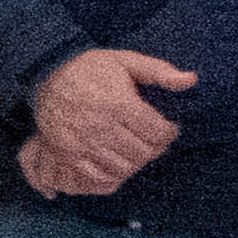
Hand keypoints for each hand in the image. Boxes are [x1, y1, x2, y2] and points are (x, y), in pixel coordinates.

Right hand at [21, 47, 190, 198]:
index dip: (169, 132)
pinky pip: (99, 177)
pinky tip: (117, 159)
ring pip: (124, 168)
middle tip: (153, 140)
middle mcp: (99, 127)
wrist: (46, 76)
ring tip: (136, 148)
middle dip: (154, 148)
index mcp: (117, 103)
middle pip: (143, 153)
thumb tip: (191, 80)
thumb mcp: (125, 60)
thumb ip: (159, 71)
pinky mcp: (68, 155)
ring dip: (135, 161)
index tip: (169, 128)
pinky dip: (114, 173)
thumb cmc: (90, 69)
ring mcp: (82, 144)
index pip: (157, 132)